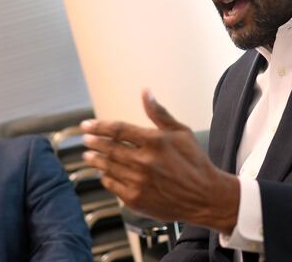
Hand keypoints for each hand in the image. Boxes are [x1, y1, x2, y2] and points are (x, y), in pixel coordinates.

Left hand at [81, 89, 239, 233]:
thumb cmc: (195, 162)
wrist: (206, 197)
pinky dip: (106, 178)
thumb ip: (159, 113)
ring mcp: (139, 182)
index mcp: (155, 142)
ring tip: (88, 156)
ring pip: (108, 167)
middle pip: (109, 149)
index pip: (118, 130)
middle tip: (85, 139)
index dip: (99, 126)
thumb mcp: (181, 132)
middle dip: (93, 142)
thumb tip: (146, 92)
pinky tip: (104, 173)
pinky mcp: (136, 200)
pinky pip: (113, 185)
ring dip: (95, 160)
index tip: (86, 125)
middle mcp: (144, 162)